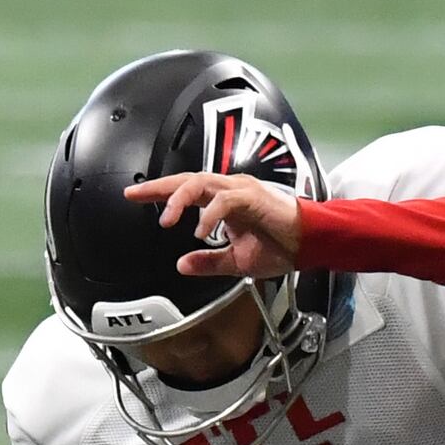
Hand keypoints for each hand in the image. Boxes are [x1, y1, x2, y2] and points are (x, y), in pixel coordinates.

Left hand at [127, 171, 303, 278]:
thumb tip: (182, 265)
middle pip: (187, 179)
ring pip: (201, 183)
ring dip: (180, 200)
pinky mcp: (253, 198)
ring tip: (167, 220)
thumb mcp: (236, 261)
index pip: (186, 190)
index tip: (133, 196)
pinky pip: (225, 200)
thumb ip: (208, 262)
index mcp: (225, 201)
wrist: (311, 245)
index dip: (159, 192)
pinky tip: (201, 232)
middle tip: (135, 195)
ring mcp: (242, 191)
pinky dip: (210, 216)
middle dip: (159, 187)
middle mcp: (230, 190)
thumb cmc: (282, 247)